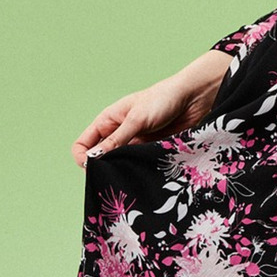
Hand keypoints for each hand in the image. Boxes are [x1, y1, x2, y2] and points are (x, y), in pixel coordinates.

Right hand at [72, 52, 231, 167]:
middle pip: (100, 158)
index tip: (94, 168)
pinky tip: (143, 175)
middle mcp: (118, 134)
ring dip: (122, 171)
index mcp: (107, 122)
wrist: (193, 99)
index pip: (83, 145)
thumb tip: (93, 158)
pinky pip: (138, 166)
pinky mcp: (149, 151)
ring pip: (119, 165)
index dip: (84, 158)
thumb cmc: (162, 99)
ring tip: (130, 176)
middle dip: (102, 169)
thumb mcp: (136, 119)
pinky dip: (138, 172)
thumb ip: (116, 140)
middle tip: (113, 178)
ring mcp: (134, 144)